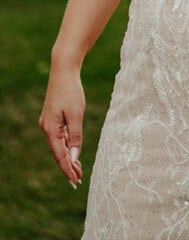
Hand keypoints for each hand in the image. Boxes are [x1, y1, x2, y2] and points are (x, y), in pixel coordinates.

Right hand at [38, 67, 84, 187]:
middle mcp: (46, 128)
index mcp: (50, 129)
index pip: (60, 156)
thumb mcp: (77, 114)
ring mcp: (49, 123)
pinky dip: (67, 145)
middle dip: (68, 166)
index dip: (68, 169)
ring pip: (59, 145)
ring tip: (78, 169)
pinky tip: (73, 152)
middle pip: (58, 152)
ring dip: (68, 157)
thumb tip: (74, 157)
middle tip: (79, 179)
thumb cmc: (71, 91)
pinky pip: (60, 136)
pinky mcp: (53, 118)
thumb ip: (75, 136)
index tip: (75, 181)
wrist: (64, 71)